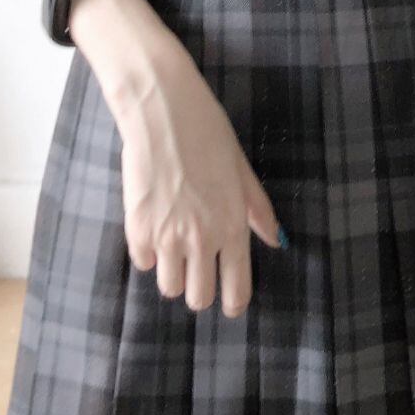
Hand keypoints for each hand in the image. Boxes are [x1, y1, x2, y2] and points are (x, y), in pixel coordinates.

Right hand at [69, 0, 283, 317]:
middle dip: (199, 289)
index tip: (228, 304)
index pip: (236, 288)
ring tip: (173, 243)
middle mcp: (201, 238)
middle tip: (197, 269)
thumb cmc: (207, 133)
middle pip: (199, 297)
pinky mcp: (137, 227)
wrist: (163, 110)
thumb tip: (277, 240)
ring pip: (168, 287)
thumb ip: (257, 210)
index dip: (233, 302)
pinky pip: (143, 262)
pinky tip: (153, 225)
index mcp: (232, 225)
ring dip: (172, 272)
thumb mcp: (241, 169)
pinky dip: (148, 251)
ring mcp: (167, 235)